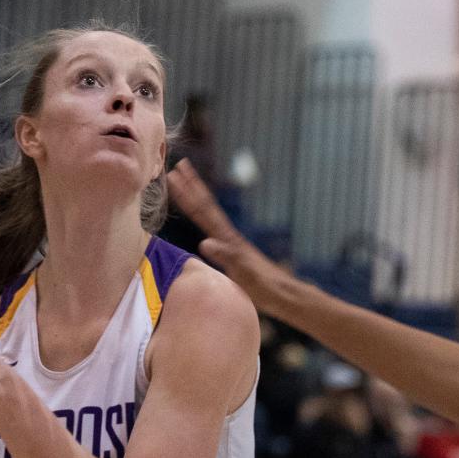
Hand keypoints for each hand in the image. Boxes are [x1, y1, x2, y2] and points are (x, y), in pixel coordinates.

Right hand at [166, 159, 292, 316]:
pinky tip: (201, 216)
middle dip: (192, 185)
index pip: (203, 210)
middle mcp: (228, 235)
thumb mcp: (243, 273)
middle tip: (180, 164)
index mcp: (227, 238)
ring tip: (187, 181)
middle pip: (206, 205)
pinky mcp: (231, 250)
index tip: (176, 174)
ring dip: (197, 196)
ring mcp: (230, 241)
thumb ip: (225, 256)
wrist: (282, 293)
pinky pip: (212, 227)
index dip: (188, 193)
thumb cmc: (264, 286)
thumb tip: (204, 242)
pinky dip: (203, 215)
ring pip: (209, 212)